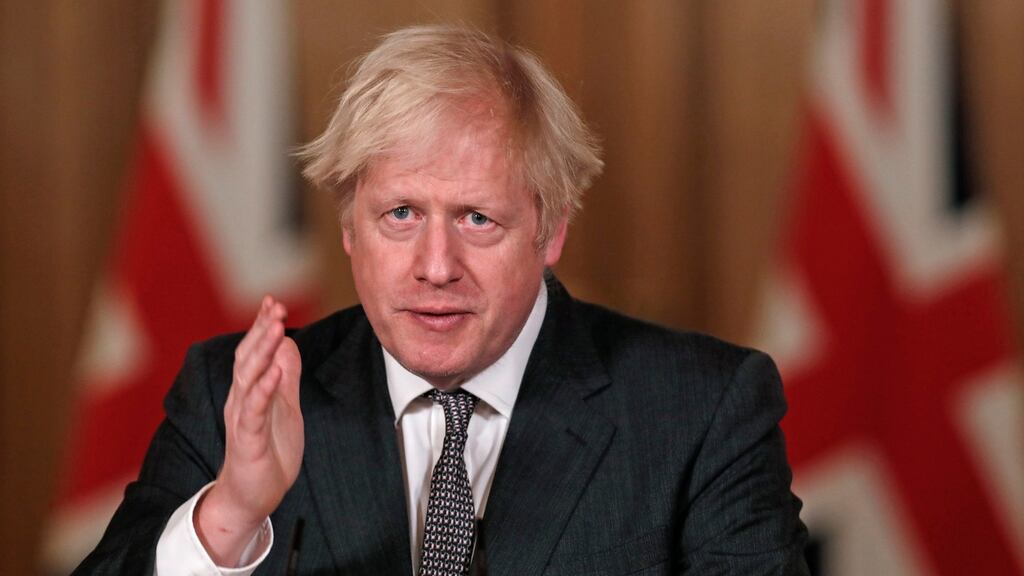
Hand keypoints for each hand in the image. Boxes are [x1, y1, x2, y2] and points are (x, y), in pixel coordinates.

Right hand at [195, 296, 303, 565]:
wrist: (253, 496)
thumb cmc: (268, 451)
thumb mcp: (284, 408)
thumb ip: (285, 377)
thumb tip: (289, 345)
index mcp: (249, 391)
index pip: (253, 352)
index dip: (262, 326)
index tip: (273, 302)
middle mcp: (240, 400)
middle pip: (248, 358)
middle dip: (262, 330)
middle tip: (275, 306)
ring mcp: (242, 418)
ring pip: (248, 378)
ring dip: (262, 351)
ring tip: (276, 327)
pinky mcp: (248, 439)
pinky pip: (254, 409)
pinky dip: (265, 388)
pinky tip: (275, 371)